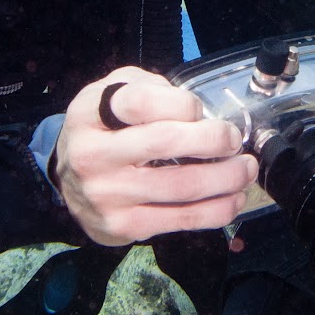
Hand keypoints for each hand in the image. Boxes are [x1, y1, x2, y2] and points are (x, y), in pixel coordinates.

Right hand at [54, 66, 253, 245]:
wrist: (69, 180)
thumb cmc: (103, 129)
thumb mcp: (113, 93)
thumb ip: (150, 89)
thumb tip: (199, 111)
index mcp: (90, 114)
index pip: (141, 102)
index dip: (181, 103)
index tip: (200, 110)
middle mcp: (92, 154)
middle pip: (166, 142)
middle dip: (213, 139)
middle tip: (233, 139)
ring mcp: (107, 194)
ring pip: (182, 185)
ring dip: (226, 177)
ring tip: (245, 169)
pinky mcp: (123, 226)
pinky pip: (181, 219)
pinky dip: (217, 210)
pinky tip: (233, 199)